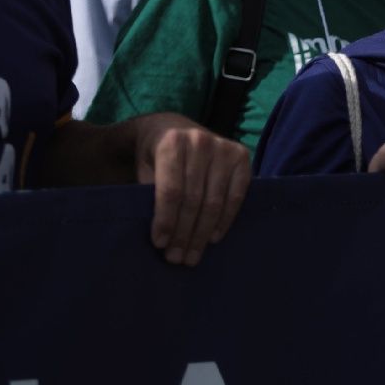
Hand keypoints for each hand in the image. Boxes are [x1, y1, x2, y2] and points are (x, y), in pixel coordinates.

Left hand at [133, 114, 250, 265]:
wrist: (172, 126)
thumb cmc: (155, 154)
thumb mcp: (143, 168)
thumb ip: (150, 194)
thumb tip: (161, 236)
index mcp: (171, 142)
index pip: (171, 190)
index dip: (165, 220)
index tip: (160, 244)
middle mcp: (199, 141)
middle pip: (193, 199)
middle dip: (184, 233)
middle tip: (176, 258)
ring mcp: (223, 147)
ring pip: (214, 201)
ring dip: (202, 233)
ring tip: (192, 255)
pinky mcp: (241, 155)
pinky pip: (236, 195)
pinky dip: (225, 219)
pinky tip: (213, 237)